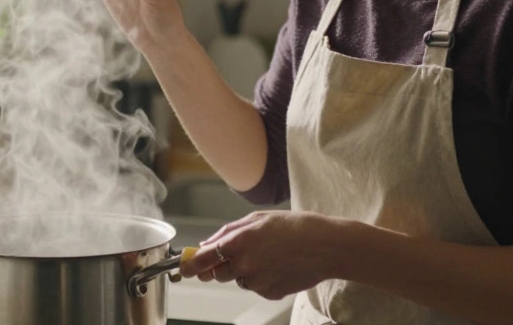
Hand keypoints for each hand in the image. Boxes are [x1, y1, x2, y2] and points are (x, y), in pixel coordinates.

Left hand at [180, 211, 340, 300]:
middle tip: (241, 253)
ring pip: (238, 280)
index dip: (191, 265)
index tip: (184, 268)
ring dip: (244, 270)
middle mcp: (245, 263)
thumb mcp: (259, 218)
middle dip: (222, 265)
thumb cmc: (295, 227)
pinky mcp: (270, 293)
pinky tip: (278, 266)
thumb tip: (206, 244)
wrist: (327, 246)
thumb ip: (228, 231)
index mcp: (240, 241)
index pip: (204, 259)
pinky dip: (262, 279)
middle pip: (218, 273)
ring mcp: (258, 281)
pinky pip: (256, 287)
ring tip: (268, 255)